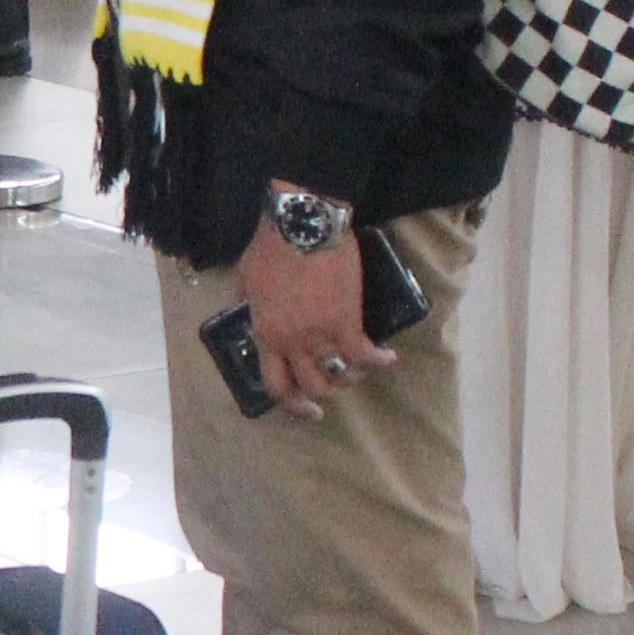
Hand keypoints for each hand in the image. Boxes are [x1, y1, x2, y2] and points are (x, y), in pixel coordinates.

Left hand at [234, 223, 385, 416]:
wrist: (302, 226)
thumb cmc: (270, 247)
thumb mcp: (245, 279)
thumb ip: (248, 301)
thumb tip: (248, 306)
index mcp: (267, 335)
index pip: (277, 385)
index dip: (292, 404)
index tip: (306, 408)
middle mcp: (294, 343)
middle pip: (312, 385)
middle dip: (324, 395)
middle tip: (335, 392)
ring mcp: (321, 335)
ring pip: (339, 373)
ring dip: (351, 376)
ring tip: (360, 369)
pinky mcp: (348, 321)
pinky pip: (364, 353)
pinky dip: (378, 359)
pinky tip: (387, 357)